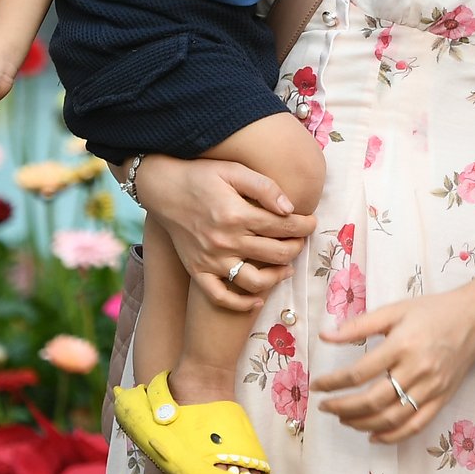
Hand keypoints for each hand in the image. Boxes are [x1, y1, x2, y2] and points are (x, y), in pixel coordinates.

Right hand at [129, 155, 315, 310]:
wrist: (162, 188)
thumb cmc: (201, 175)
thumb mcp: (233, 170)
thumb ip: (264, 187)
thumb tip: (290, 209)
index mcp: (237, 214)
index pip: (283, 226)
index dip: (304, 225)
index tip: (311, 222)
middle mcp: (225, 241)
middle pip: (276, 253)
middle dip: (296, 247)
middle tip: (300, 240)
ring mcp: (211, 260)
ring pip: (255, 281)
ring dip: (277, 276)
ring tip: (286, 267)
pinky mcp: (197, 271)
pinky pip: (221, 297)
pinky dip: (241, 303)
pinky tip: (257, 299)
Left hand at [313, 285, 474, 442]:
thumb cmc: (433, 311)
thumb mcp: (395, 310)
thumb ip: (359, 325)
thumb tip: (325, 337)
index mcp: (402, 345)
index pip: (360, 372)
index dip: (333, 383)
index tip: (317, 386)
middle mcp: (417, 370)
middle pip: (374, 401)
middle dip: (344, 408)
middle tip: (326, 407)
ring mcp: (432, 388)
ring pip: (392, 418)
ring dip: (362, 424)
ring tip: (343, 419)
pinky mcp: (442, 399)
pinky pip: (415, 426)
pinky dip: (392, 436)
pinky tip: (373, 436)